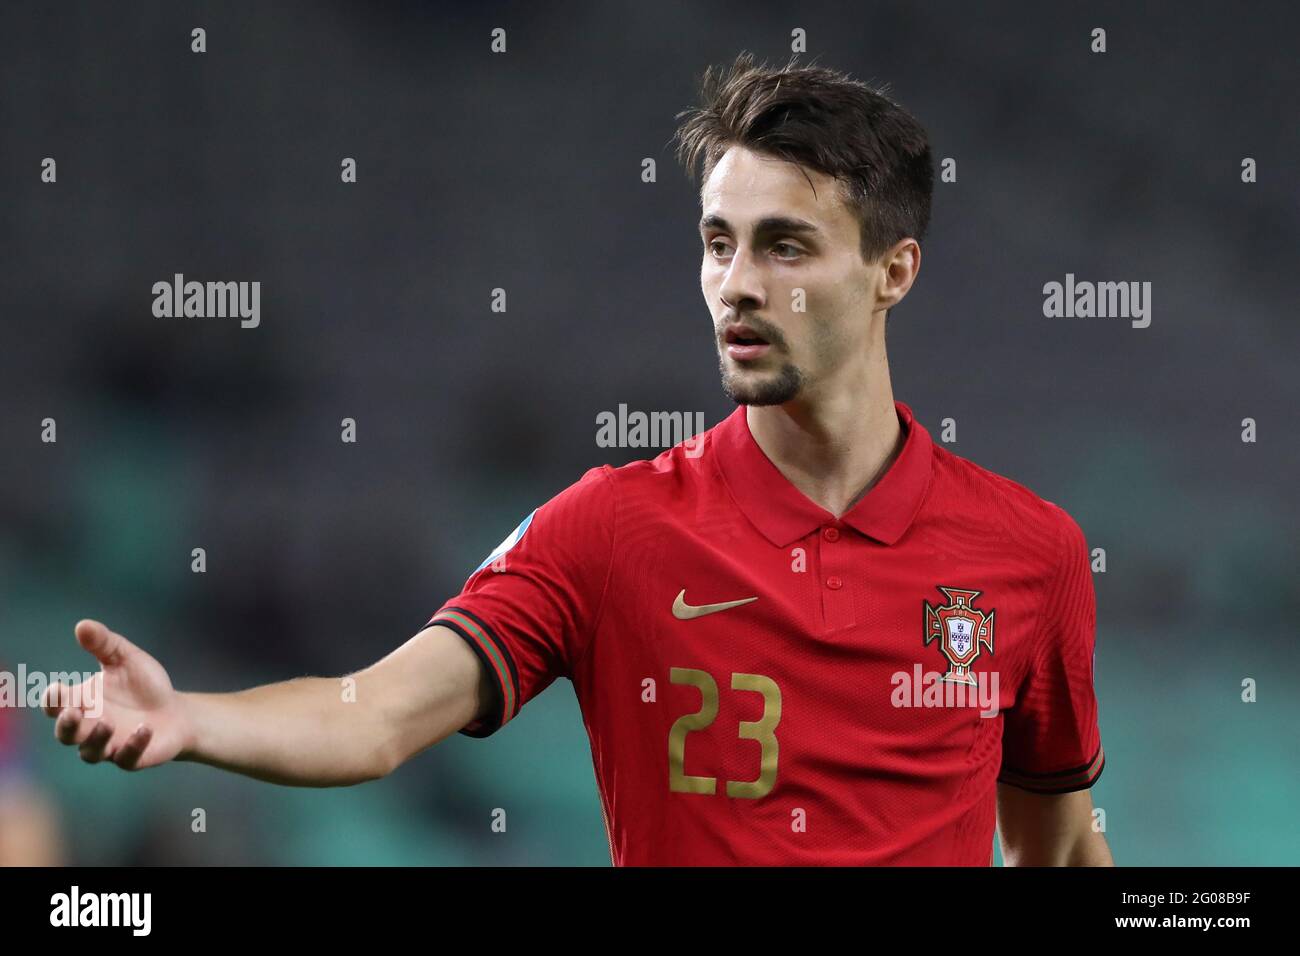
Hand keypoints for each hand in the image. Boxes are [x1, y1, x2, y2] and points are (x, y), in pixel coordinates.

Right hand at [43, 620, 193, 770]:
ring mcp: (109, 745)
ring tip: (107, 722)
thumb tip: (82, 625)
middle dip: (67, 725)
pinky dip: (133, 746)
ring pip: (90, 752)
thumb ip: (104, 644)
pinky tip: (144, 729)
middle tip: (74, 712)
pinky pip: (126, 759)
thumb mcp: (126, 658)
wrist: (176, 711)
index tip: (59, 688)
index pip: (55, 705)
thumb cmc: (143, 684)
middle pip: (66, 733)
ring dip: (96, 739)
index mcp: (81, 702)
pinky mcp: (132, 757)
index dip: (53, 699)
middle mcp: (89, 728)